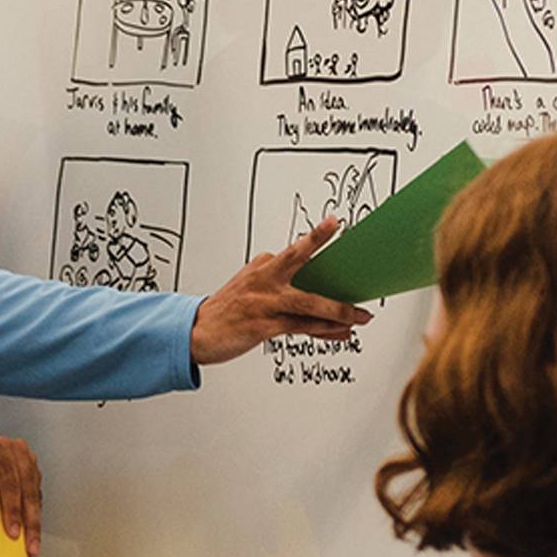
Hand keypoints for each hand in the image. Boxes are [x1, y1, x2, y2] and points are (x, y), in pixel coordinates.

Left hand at [0, 436, 42, 553]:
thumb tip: (2, 530)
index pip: (10, 481)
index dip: (13, 509)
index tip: (14, 531)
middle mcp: (17, 450)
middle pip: (27, 489)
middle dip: (29, 521)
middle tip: (28, 544)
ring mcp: (28, 459)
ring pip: (36, 495)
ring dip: (35, 522)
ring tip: (32, 543)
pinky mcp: (33, 472)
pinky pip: (37, 496)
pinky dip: (34, 515)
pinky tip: (32, 532)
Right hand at [190, 219, 367, 364]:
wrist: (196, 333)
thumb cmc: (229, 312)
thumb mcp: (252, 289)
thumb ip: (283, 288)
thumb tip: (321, 300)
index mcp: (262, 266)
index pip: (296, 253)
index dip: (317, 238)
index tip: (335, 223)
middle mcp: (263, 279)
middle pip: (297, 257)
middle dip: (318, 241)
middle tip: (338, 228)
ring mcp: (264, 301)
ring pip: (309, 301)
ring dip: (339, 310)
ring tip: (360, 315)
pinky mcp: (264, 325)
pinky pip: (302, 326)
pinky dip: (324, 330)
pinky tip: (340, 331)